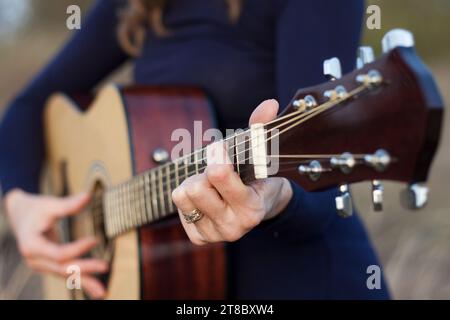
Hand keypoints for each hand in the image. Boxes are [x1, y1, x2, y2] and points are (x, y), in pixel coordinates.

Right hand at [4, 189, 107, 298]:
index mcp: (32, 246)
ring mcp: (42, 264)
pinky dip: (81, 280)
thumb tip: (88, 196)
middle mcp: (35, 260)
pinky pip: (66, 274)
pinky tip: (95, 289)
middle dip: (84, 269)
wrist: (20, 214)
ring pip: (65, 275)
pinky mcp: (50, 265)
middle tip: (105, 266)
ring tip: (103, 292)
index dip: (77, 249)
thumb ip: (68, 204)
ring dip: (85, 282)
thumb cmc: (36, 208)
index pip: (58, 254)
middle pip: (63, 268)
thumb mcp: (49, 204)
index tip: (95, 240)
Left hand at [172, 99, 292, 244]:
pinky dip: (189, 199)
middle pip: (195, 187)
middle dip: (204, 173)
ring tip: (211, 185)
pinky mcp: (200, 237)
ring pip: (183, 196)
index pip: (218, 174)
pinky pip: (179, 208)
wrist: (260, 207)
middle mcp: (234, 227)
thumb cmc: (258, 177)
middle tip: (217, 172)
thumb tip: (269, 104)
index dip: (216, 153)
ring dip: (194, 183)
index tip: (218, 146)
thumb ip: (262, 129)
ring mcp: (215, 234)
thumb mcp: (262, 154)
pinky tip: (206, 198)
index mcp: (251, 208)